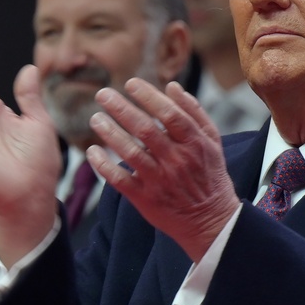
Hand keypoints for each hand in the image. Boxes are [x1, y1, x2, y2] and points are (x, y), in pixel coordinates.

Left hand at [87, 79, 240, 260]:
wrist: (210, 220)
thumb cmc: (209, 175)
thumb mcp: (212, 142)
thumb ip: (194, 113)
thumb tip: (171, 86)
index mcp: (194, 143)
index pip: (169, 114)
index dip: (148, 96)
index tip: (130, 84)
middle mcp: (177, 161)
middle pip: (145, 129)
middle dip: (121, 108)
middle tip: (102, 94)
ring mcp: (160, 181)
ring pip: (130, 153)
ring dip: (110, 133)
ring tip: (96, 119)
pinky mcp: (146, 199)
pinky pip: (120, 180)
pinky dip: (104, 166)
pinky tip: (93, 152)